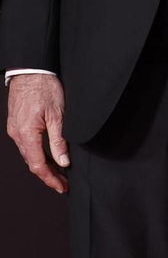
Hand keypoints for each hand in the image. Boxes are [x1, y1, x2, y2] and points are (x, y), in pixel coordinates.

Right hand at [6, 74, 69, 193]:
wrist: (31, 71)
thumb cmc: (45, 88)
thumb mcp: (58, 115)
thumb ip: (59, 141)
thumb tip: (63, 162)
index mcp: (27, 134)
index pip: (38, 165)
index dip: (50, 178)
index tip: (62, 187)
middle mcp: (17, 135)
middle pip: (32, 162)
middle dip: (48, 175)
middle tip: (63, 183)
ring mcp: (15, 130)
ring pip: (29, 154)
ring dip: (43, 165)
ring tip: (59, 172)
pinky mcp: (17, 124)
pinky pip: (27, 144)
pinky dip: (38, 153)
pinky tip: (48, 155)